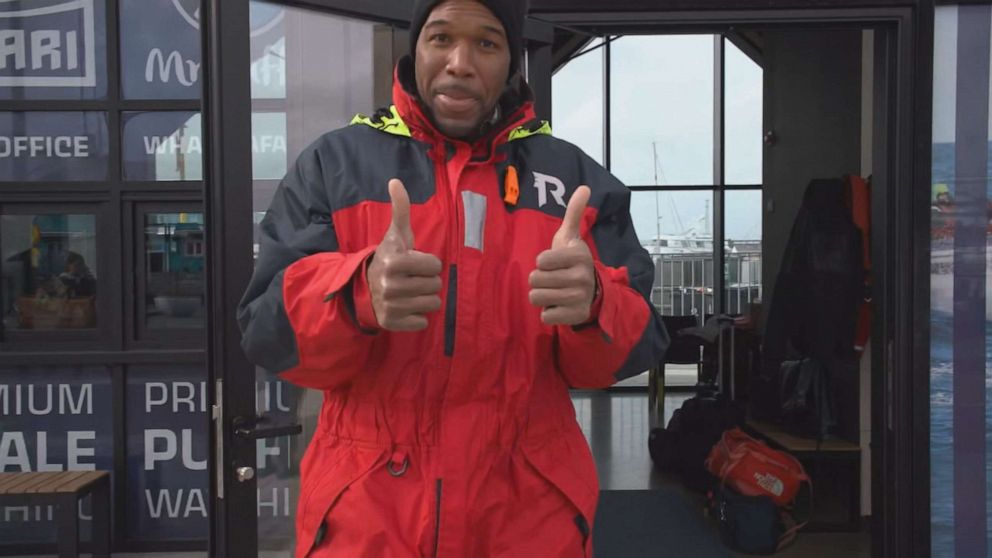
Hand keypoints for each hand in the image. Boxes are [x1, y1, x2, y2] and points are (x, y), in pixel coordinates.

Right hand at [367, 179, 442, 330]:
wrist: (364, 288)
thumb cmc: (389, 258)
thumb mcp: (396, 234)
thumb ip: (400, 209)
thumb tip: (395, 181)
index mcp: (394, 261)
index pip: (435, 265)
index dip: (428, 263)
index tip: (413, 263)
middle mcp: (390, 284)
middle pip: (436, 285)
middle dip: (428, 281)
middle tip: (411, 278)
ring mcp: (391, 305)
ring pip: (433, 304)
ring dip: (425, 298)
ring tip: (410, 292)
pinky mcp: (392, 323)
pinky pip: (422, 322)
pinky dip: (417, 316)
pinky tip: (405, 307)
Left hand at [528, 185, 596, 325]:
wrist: (592, 292)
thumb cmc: (572, 262)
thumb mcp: (571, 237)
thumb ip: (574, 213)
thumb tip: (584, 187)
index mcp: (579, 256)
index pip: (541, 261)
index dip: (542, 262)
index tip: (553, 262)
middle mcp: (581, 277)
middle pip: (535, 280)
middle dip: (538, 280)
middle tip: (552, 279)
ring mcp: (579, 298)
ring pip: (537, 298)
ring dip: (542, 296)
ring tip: (554, 291)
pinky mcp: (575, 316)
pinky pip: (545, 316)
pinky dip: (548, 312)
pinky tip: (559, 306)